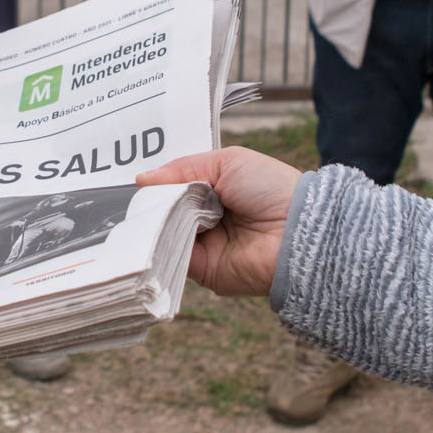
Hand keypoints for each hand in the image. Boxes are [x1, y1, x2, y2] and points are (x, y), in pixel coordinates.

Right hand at [137, 147, 302, 297]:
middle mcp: (208, 218)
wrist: (296, 231)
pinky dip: (161, 246)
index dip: (159, 185)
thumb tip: (143, 179)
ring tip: (145, 213)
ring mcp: (204, 245)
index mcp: (216, 190)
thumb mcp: (227, 162)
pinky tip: (153, 232)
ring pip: (165, 233)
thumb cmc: (270, 189)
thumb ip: (183, 168)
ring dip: (156, 223)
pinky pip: (172, 257)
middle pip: (167, 211)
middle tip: (137, 198)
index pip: (176, 188)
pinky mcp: (202, 269)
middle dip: (153, 204)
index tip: (139, 182)